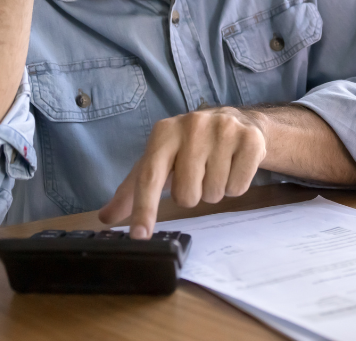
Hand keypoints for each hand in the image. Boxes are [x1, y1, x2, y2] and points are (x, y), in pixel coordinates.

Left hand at [98, 107, 267, 237]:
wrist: (234, 120)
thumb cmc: (189, 146)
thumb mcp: (160, 161)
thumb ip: (133, 190)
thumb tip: (106, 217)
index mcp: (164, 132)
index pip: (150, 176)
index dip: (144, 208)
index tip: (139, 235)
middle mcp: (192, 126)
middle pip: (186, 194)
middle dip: (192, 194)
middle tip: (197, 175)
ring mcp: (223, 130)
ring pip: (213, 194)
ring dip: (214, 190)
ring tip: (216, 168)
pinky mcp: (249, 140)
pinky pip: (237, 188)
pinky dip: (235, 187)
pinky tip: (233, 166)